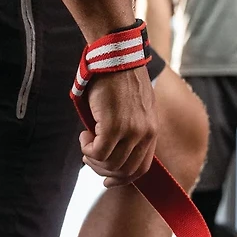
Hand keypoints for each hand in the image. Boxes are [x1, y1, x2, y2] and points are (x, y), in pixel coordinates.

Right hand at [80, 67, 158, 187]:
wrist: (115, 56)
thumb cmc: (118, 78)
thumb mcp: (130, 108)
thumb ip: (126, 129)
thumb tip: (109, 151)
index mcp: (152, 130)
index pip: (142, 168)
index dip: (123, 179)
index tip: (107, 181)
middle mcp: (145, 133)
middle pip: (124, 171)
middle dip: (103, 171)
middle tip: (89, 157)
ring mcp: (131, 130)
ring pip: (110, 164)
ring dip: (93, 158)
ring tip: (86, 141)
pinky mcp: (114, 126)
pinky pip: (98, 152)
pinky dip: (87, 149)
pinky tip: (84, 136)